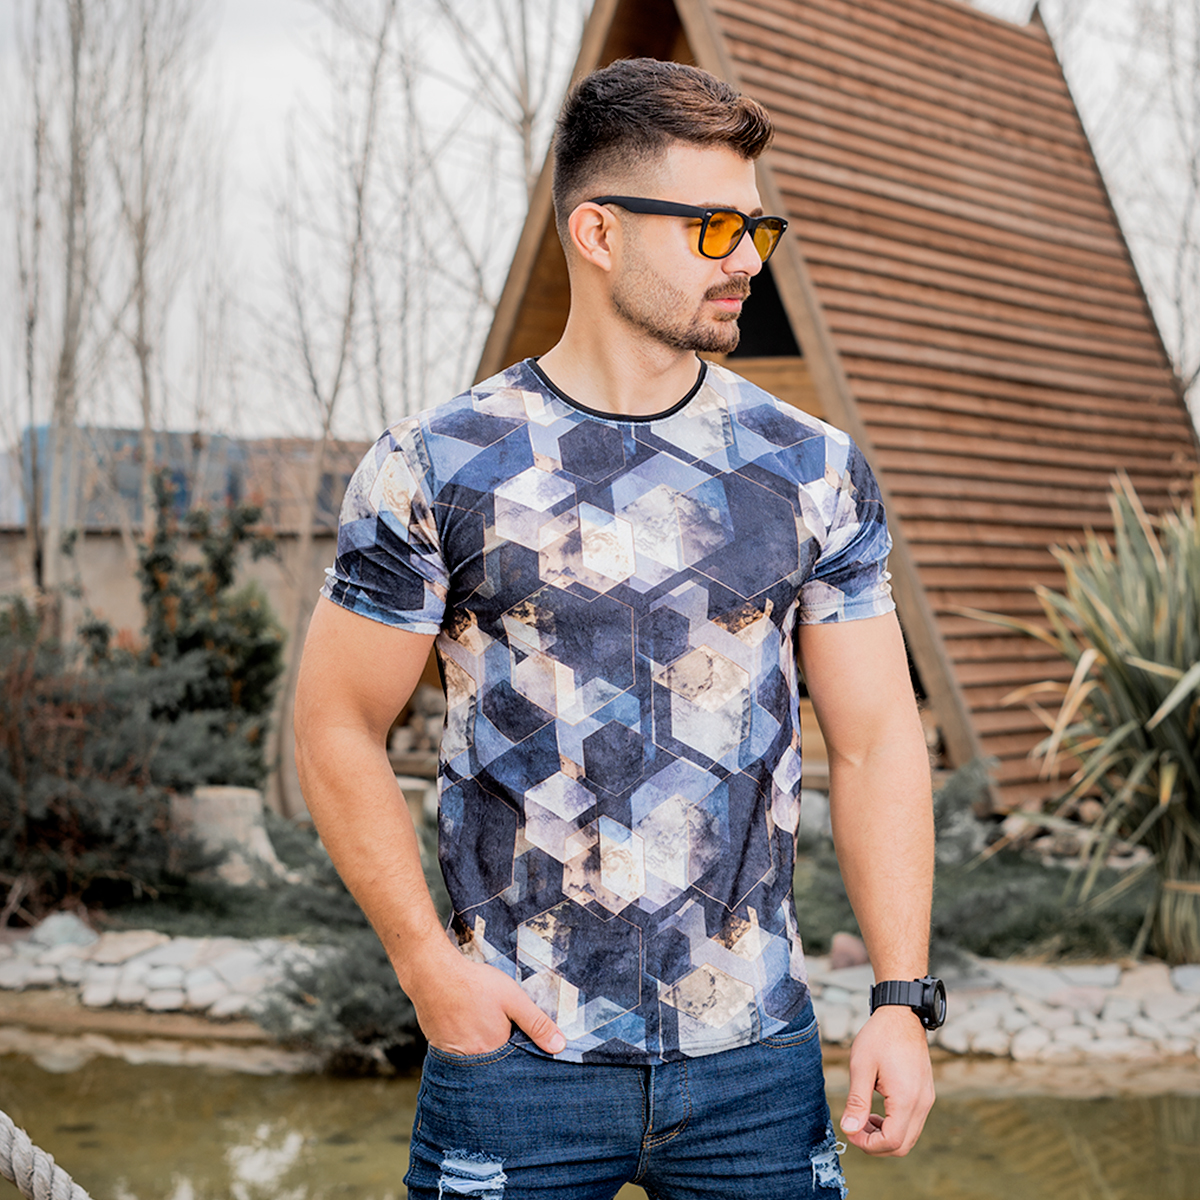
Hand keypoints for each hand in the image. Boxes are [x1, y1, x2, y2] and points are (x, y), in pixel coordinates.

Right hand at [403, 948, 565, 1056]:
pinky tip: (465, 1027)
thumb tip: (559, 1046)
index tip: (519, 1041)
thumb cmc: (473, 984)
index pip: (515, 1063)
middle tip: (497, 1028)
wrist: (432, 974)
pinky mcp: (440, 1050)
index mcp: (494, 1051)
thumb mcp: (513, 999)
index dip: (519, 1052)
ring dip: (482, 1050)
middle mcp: (473, 1062)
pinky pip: (458, 1057)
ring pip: (476, 1061)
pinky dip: (465, 1046)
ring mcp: (454, 1058)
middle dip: (501, 1054)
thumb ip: (536, 1023)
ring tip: (481, 1026)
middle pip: (494, 1065)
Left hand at [839, 1005, 934, 1155]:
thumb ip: (857, 1101)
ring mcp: (926, 1099)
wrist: (902, 1014)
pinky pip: (913, 1122)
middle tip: (855, 1128)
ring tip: (863, 1118)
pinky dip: (895, 1125)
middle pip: (902, 1146)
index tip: (850, 1131)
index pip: (891, 1141)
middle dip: (876, 1144)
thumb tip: (849, 1129)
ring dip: (885, 1136)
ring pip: (909, 1136)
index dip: (868, 1144)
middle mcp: (922, 1103)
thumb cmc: (880, 1036)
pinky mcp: (925, 1094)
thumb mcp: (861, 1066)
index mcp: (906, 1098)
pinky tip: (877, 1111)